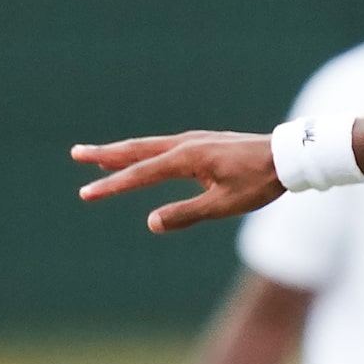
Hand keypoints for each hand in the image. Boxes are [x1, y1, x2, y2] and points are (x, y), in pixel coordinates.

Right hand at [72, 131, 284, 230]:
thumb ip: (186, 214)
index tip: (86, 193)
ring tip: (97, 157)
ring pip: (148, 146)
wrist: (287, 157)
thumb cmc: (258, 182)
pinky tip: (141, 158)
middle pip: (136, 150)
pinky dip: (144, 152)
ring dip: (121, 151)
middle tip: (76, 154)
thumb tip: (151, 222)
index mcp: (187, 159)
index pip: (140, 175)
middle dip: (105, 155)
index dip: (112, 186)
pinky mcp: (202, 144)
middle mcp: (185, 144)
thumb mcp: (224, 205)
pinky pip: (163, 147)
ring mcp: (193, 141)